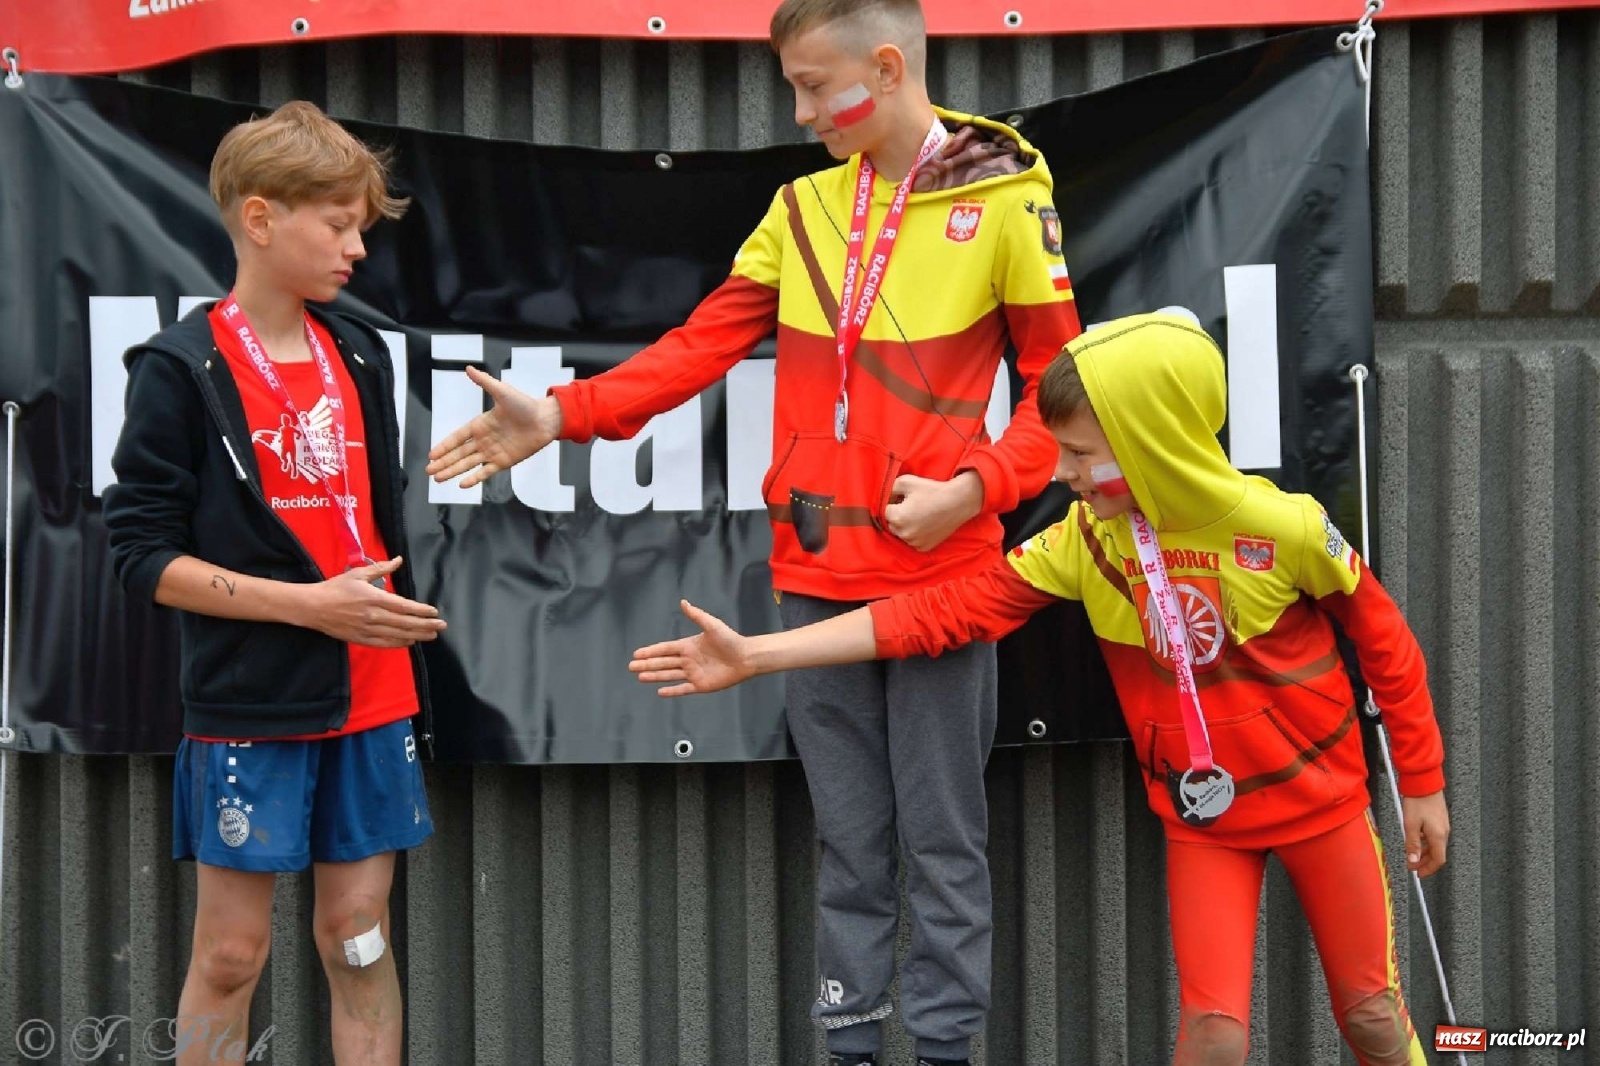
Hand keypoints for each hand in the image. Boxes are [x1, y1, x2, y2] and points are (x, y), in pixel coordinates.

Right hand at [298, 558, 447, 647]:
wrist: (313, 607)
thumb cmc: (336, 588)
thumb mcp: (359, 574)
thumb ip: (382, 568)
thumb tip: (399, 559)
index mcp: (373, 598)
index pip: (403, 606)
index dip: (421, 610)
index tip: (434, 611)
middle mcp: (372, 615)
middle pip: (404, 622)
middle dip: (426, 625)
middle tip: (442, 626)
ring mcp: (366, 629)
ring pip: (397, 635)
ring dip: (417, 635)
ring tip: (431, 635)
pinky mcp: (360, 639)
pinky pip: (384, 644)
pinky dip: (399, 644)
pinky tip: (410, 642)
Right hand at [425, 366, 562, 487]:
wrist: (546, 420)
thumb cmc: (526, 404)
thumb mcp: (503, 392)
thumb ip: (485, 382)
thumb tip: (469, 368)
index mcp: (480, 424)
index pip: (457, 438)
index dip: (444, 446)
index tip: (431, 454)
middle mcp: (484, 440)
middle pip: (459, 454)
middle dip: (443, 462)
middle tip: (428, 472)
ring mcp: (493, 452)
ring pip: (468, 464)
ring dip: (453, 471)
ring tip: (438, 479)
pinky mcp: (505, 462)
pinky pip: (486, 472)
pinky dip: (474, 478)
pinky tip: (462, 484)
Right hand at [629, 600, 754, 696]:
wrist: (747, 657)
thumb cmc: (731, 639)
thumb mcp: (712, 625)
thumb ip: (697, 615)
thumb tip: (683, 602)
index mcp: (689, 645)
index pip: (665, 649)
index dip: (650, 651)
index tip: (636, 653)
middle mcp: (688, 660)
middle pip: (663, 663)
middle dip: (647, 664)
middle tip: (631, 666)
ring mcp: (694, 673)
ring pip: (669, 675)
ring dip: (654, 676)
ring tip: (640, 677)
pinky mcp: (701, 685)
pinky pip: (683, 689)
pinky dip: (672, 691)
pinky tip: (660, 691)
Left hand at [883, 471, 984, 551]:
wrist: (958, 502)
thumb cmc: (932, 490)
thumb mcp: (906, 481)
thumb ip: (889, 488)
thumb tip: (882, 497)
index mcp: (898, 517)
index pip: (884, 511)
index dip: (892, 503)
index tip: (903, 498)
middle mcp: (904, 533)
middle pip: (891, 524)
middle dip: (897, 515)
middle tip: (912, 505)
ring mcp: (914, 543)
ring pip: (901, 534)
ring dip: (905, 526)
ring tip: (919, 514)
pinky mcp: (924, 548)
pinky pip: (912, 542)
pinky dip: (915, 534)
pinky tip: (924, 523)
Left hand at [1400, 790, 1449, 876]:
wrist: (1425, 783)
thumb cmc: (1417, 802)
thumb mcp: (1410, 824)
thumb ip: (1412, 844)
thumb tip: (1413, 860)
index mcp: (1438, 836)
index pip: (1438, 860)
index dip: (1428, 869)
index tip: (1418, 873)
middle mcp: (1444, 832)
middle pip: (1437, 854)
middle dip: (1425, 863)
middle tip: (1413, 866)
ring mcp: (1443, 826)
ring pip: (1435, 845)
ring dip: (1424, 853)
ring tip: (1412, 855)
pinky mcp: (1440, 820)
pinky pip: (1434, 836)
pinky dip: (1426, 843)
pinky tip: (1416, 840)